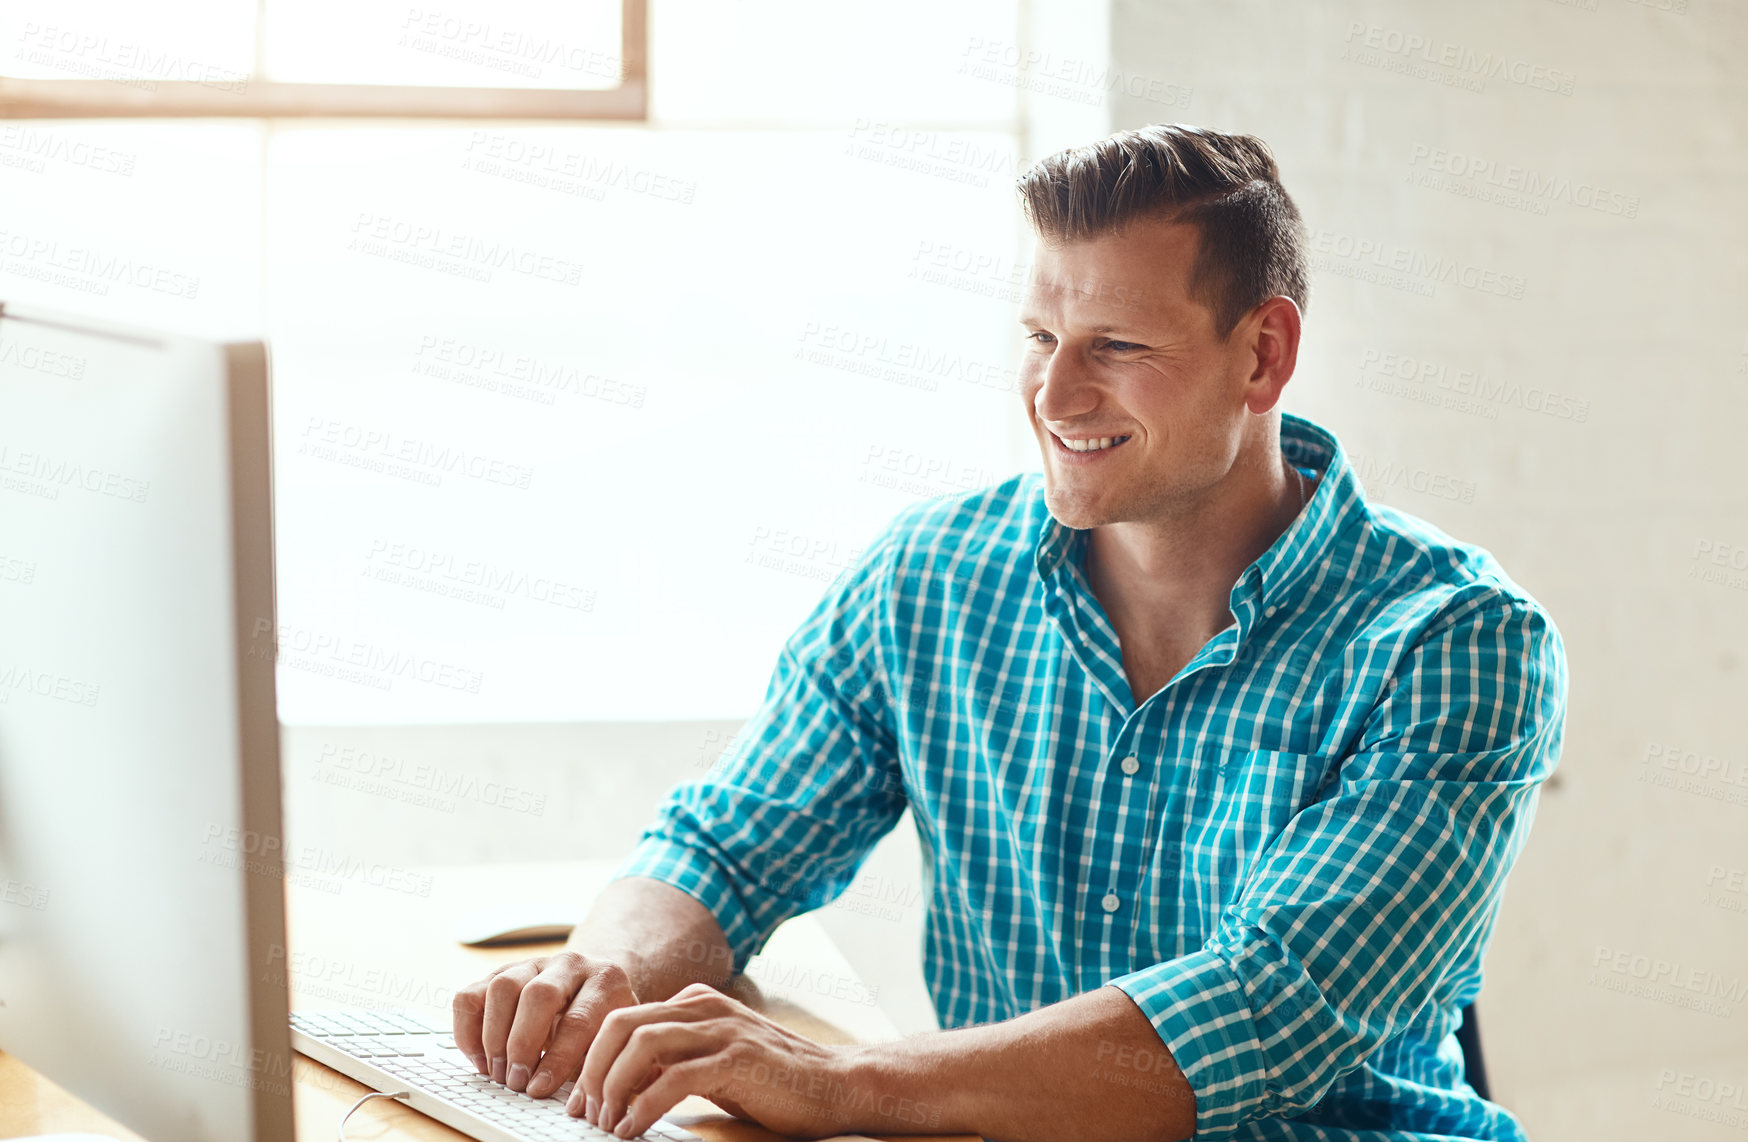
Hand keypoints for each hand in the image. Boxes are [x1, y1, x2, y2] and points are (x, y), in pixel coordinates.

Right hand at [452, 950, 638, 1099]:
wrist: (593, 987)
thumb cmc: (601, 1022)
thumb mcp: (607, 1040)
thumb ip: (592, 1065)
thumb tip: (572, 1101)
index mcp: (605, 981)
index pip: (578, 1019)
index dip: (556, 1060)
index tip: (539, 1088)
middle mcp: (569, 964)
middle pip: (538, 996)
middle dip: (521, 1045)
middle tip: (515, 1081)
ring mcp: (532, 963)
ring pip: (502, 987)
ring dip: (493, 1037)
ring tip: (498, 1072)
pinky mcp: (500, 972)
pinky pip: (470, 994)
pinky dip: (467, 1030)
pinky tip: (479, 1058)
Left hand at [575, 982, 868, 1139]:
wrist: (836, 1084)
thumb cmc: (773, 1080)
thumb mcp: (714, 1059)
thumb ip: (674, 1058)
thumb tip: (621, 1083)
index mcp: (695, 1001)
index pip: (622, 1018)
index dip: (592, 1061)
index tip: (582, 1100)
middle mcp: (704, 1005)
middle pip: (620, 1025)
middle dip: (593, 1072)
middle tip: (586, 1113)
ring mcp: (722, 1029)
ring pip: (640, 1045)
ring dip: (613, 1088)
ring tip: (608, 1123)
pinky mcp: (737, 1059)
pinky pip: (674, 1078)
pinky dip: (644, 1106)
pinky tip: (635, 1128)